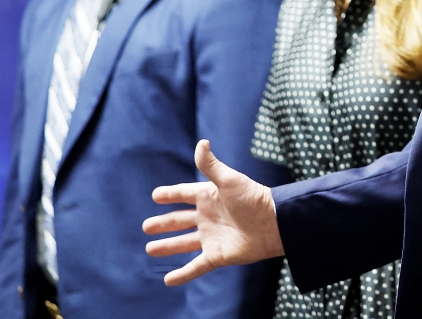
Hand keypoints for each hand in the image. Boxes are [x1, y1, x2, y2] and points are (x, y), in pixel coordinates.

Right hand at [143, 140, 283, 285]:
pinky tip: (168, 280)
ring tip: (150, 248)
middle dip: (164, 223)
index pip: (185, 194)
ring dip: (168, 246)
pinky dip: (182, 274)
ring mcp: (212, 237)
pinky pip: (195, 267)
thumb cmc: (253, 198)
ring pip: (184, 243)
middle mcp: (209, 217)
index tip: (156, 195)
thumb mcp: (230, 180)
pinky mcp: (217, 256)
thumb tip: (202, 142)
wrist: (274, 224)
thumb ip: (212, 165)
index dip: (171, 195)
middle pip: (180, 221)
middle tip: (146, 226)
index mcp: (210, 197)